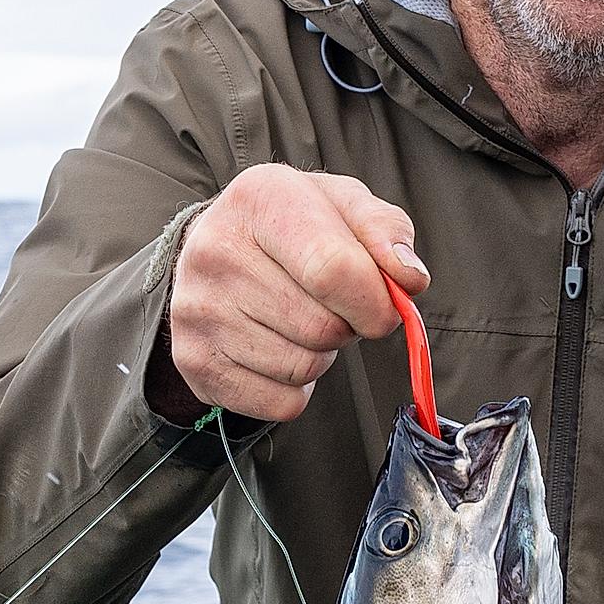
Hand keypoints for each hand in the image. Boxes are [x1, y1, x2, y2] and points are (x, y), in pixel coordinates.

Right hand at [150, 167, 428, 422]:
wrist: (222, 245)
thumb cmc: (299, 226)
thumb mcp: (345, 206)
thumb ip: (386, 232)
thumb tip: (409, 279)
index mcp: (260, 199)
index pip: (333, 270)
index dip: (375, 301)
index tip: (386, 305)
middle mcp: (216, 251)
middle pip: (321, 327)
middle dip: (347, 326)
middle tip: (332, 306)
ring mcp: (196, 309)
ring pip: (301, 369)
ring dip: (322, 355)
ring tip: (301, 319)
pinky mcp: (194, 361)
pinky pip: (280, 404)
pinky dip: (297, 388)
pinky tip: (279, 347)